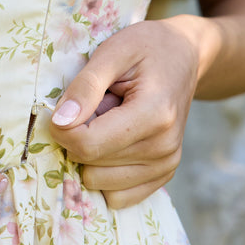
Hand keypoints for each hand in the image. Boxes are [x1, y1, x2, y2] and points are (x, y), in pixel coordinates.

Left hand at [49, 19, 200, 207]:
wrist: (185, 56)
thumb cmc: (147, 48)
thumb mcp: (113, 51)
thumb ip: (85, 86)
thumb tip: (59, 122)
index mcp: (155, 115)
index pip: (88, 145)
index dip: (63, 129)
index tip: (65, 108)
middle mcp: (164, 148)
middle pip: (91, 166)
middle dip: (80, 139)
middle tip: (98, 108)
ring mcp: (166, 165)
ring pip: (99, 184)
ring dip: (93, 155)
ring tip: (110, 122)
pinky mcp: (163, 175)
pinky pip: (117, 197)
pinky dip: (105, 173)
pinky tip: (114, 143)